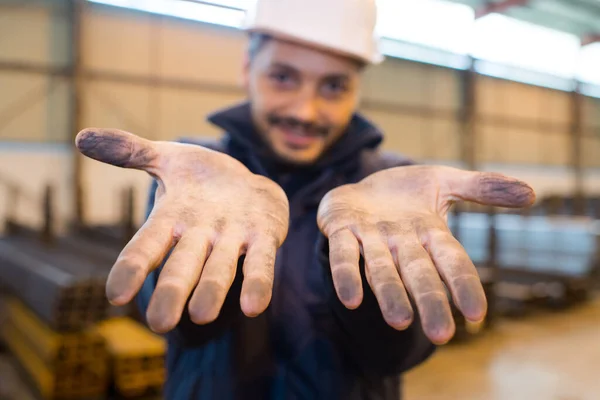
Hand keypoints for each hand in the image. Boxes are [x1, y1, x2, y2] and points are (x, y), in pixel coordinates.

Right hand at [76, 128, 288, 332]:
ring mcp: (233, 238)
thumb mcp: (169, 158)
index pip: (145, 245)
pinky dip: (258, 283)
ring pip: (220, 268)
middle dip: (172, 291)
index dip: (131, 268)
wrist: (250, 182)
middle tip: (160, 323)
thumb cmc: (203, 177)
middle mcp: (200, 234)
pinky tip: (254, 307)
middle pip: (182, 265)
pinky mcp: (264, 237)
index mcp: (173, 217)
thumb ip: (132, 152)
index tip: (116, 295)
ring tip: (203, 316)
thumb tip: (81, 137)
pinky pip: (261, 262)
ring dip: (211, 290)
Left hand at [317, 165, 534, 343]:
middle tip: (440, 336)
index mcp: (428, 233)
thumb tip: (532, 193)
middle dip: (429, 301)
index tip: (477, 315)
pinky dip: (346, 275)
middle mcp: (401, 242)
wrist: (361, 186)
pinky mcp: (340, 230)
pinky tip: (350, 299)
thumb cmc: (406, 192)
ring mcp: (370, 239)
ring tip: (398, 322)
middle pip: (418, 273)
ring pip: (380, 269)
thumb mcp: (444, 181)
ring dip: (389, 294)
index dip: (463, 284)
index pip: (451, 260)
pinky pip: (342, 254)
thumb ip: (482, 188)